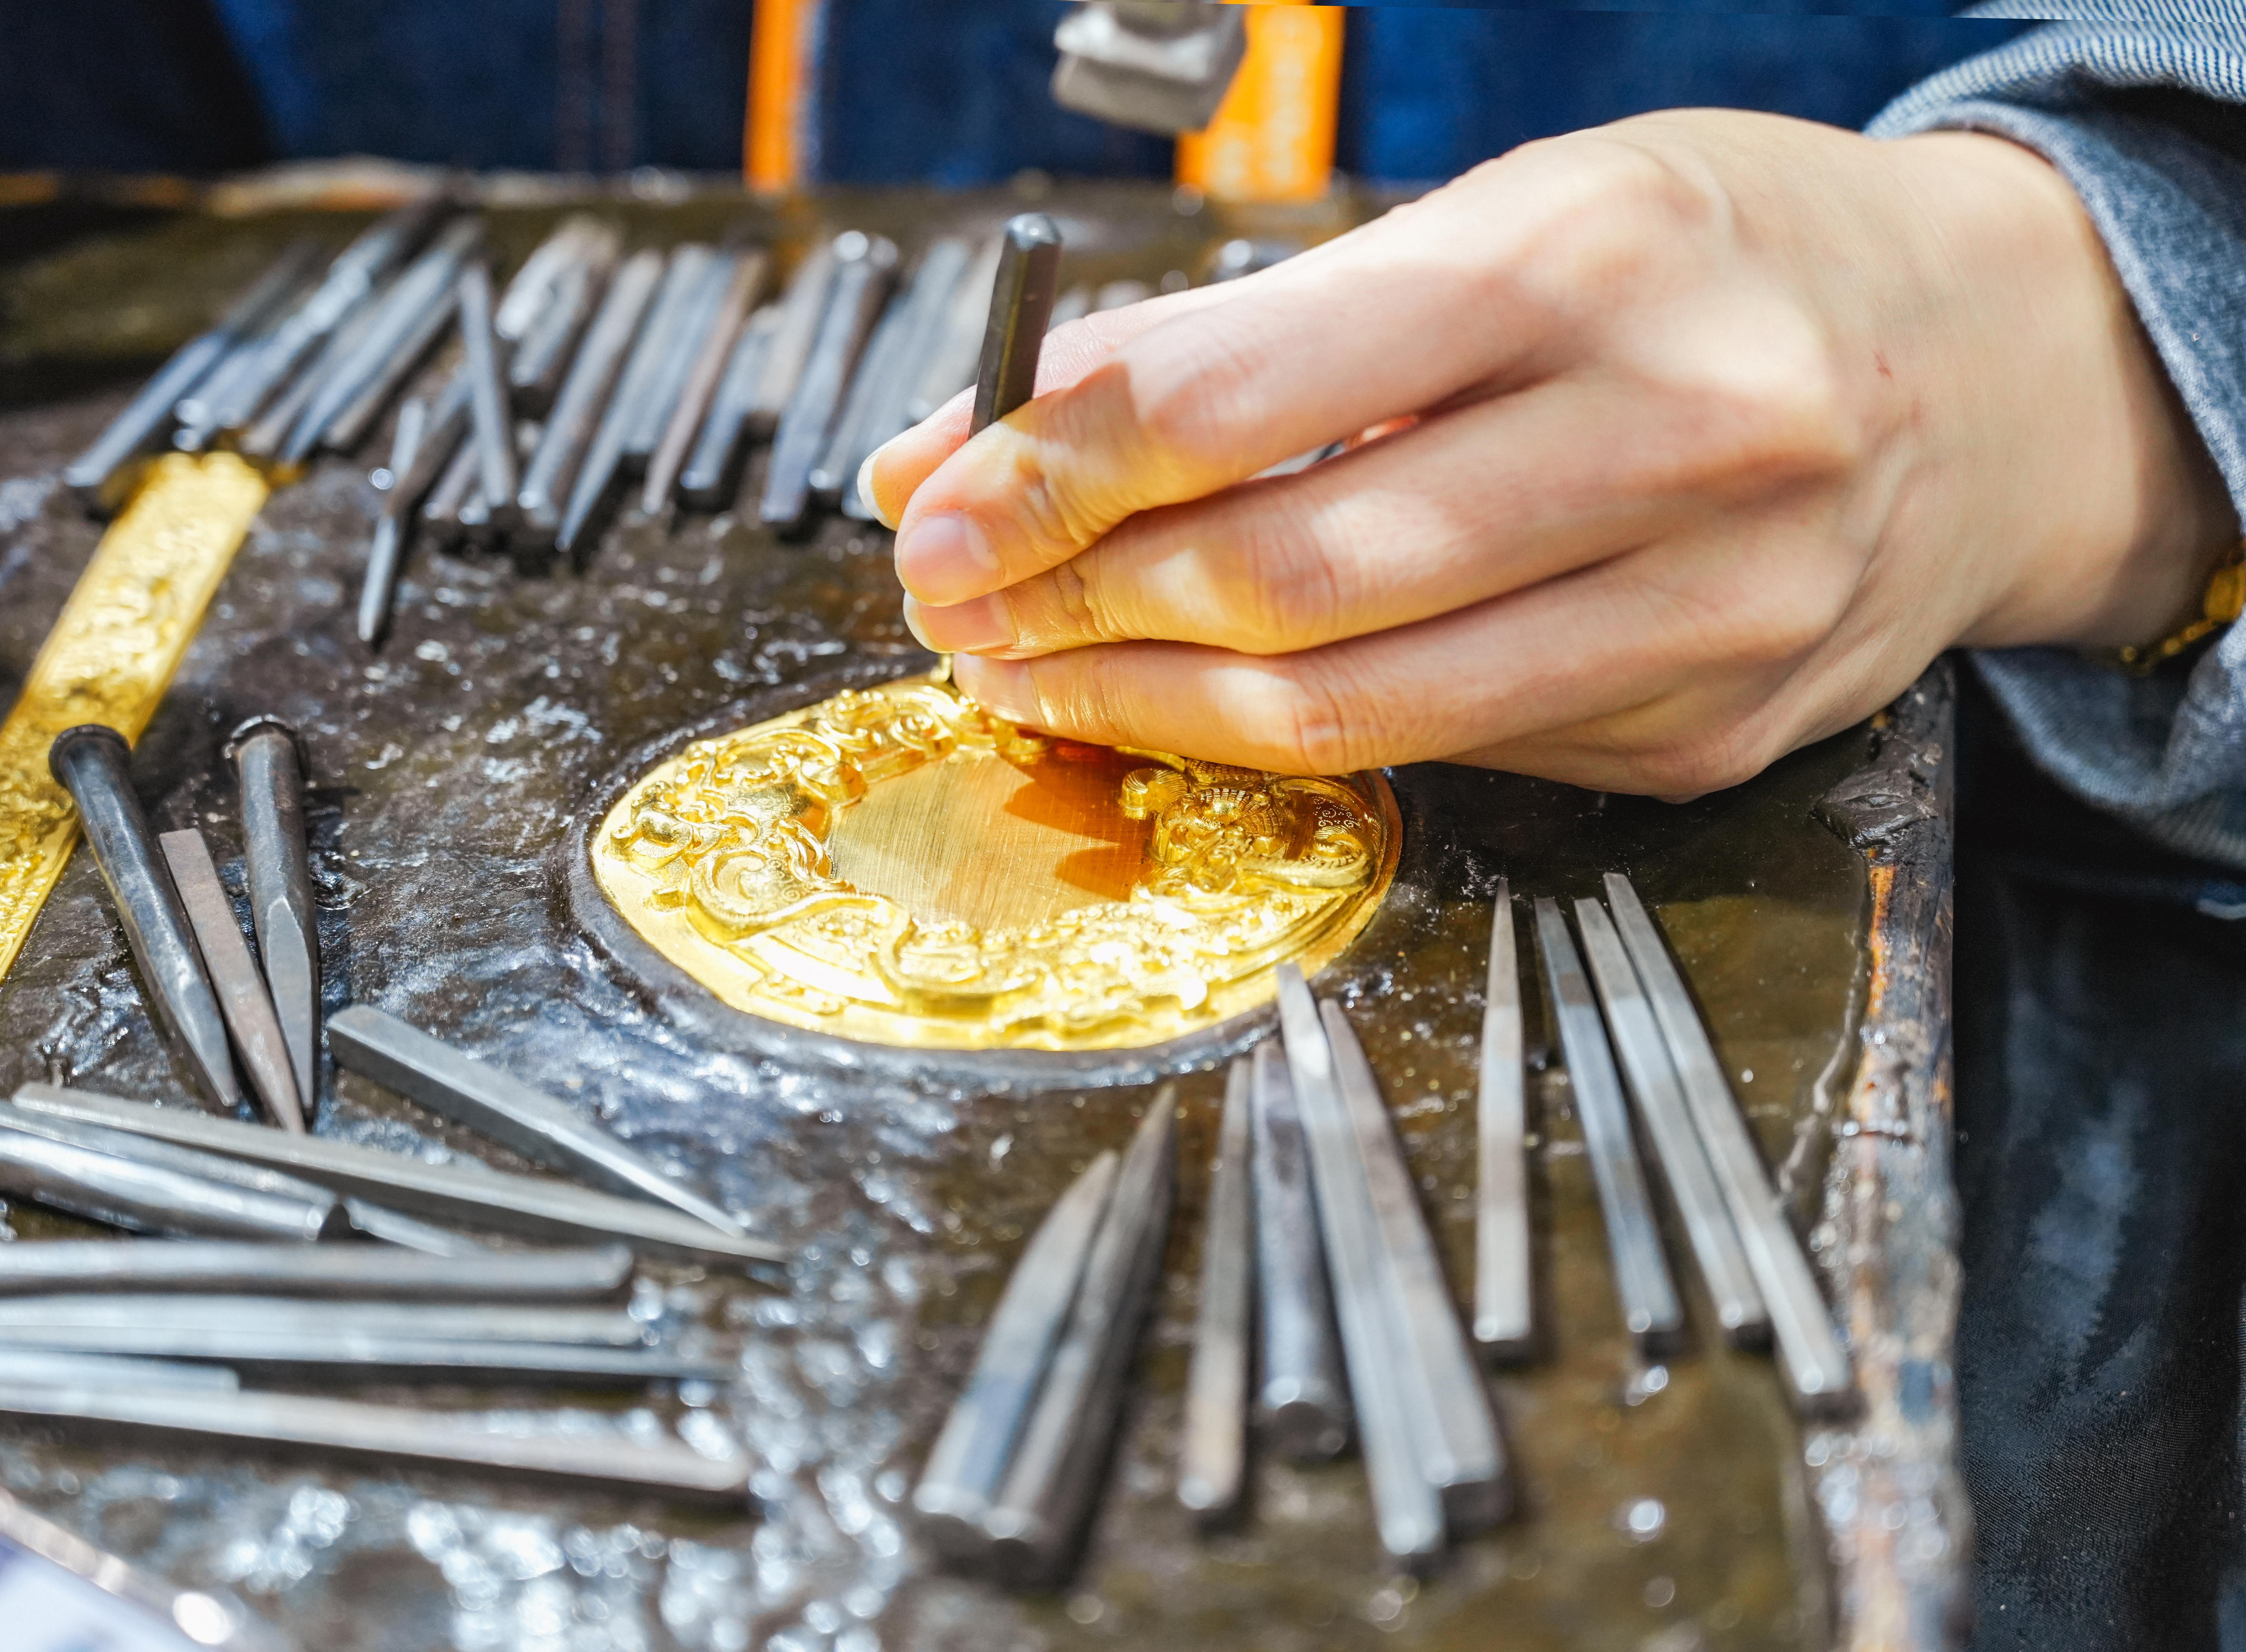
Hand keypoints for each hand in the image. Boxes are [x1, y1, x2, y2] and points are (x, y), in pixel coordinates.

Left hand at [862, 110, 2236, 792]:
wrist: (1983, 369)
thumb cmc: (1709, 266)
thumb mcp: (1492, 223)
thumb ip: (1238, 341)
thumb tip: (988, 445)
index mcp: (1589, 261)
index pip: (1236, 396)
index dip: (1049, 469)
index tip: (942, 509)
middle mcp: (1673, 438)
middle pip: (1279, 579)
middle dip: (1074, 604)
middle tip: (965, 608)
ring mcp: (1708, 612)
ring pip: (1345, 714)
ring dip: (1146, 704)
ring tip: (1040, 673)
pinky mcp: (1709, 732)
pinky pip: (1446, 755)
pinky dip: (1293, 733)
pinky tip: (1210, 696)